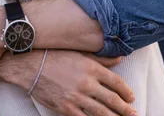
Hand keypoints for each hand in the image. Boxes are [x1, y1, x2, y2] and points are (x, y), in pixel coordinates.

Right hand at [0, 49, 135, 115]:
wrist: (30, 65)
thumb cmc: (55, 56)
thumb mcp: (80, 53)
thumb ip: (101, 59)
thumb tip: (119, 60)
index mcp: (92, 68)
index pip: (116, 82)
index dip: (126, 92)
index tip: (131, 97)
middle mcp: (87, 83)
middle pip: (112, 100)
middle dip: (125, 109)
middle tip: (133, 114)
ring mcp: (76, 97)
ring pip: (101, 112)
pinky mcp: (65, 108)